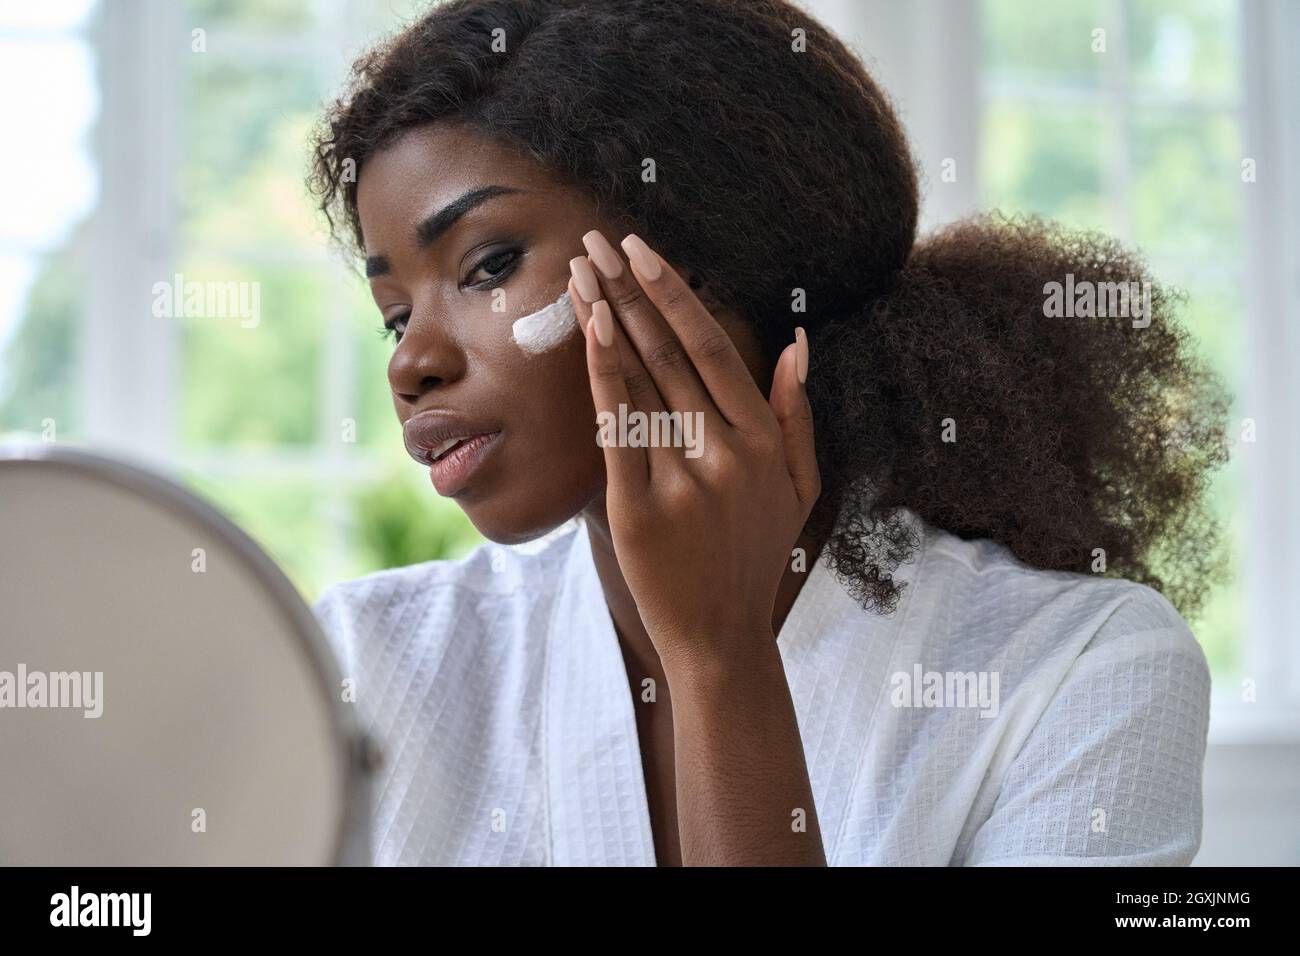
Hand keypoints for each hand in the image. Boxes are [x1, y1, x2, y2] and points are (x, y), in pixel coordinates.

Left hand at [568, 230, 818, 671]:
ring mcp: (681, 479)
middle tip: (596, 241)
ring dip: (606, 317)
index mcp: (762, 440)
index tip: (644, 251)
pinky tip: (587, 331)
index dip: (674, 294)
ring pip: (640, 380)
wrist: (722, 636)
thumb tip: (797, 345)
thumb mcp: (801, 488)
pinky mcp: (639, 506)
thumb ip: (797, 416)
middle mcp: (725, 452)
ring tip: (580, 272)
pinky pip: (617, 428)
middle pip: (669, 352)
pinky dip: (602, 375)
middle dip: (628, 289)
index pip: (714, 347)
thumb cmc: (757, 558)